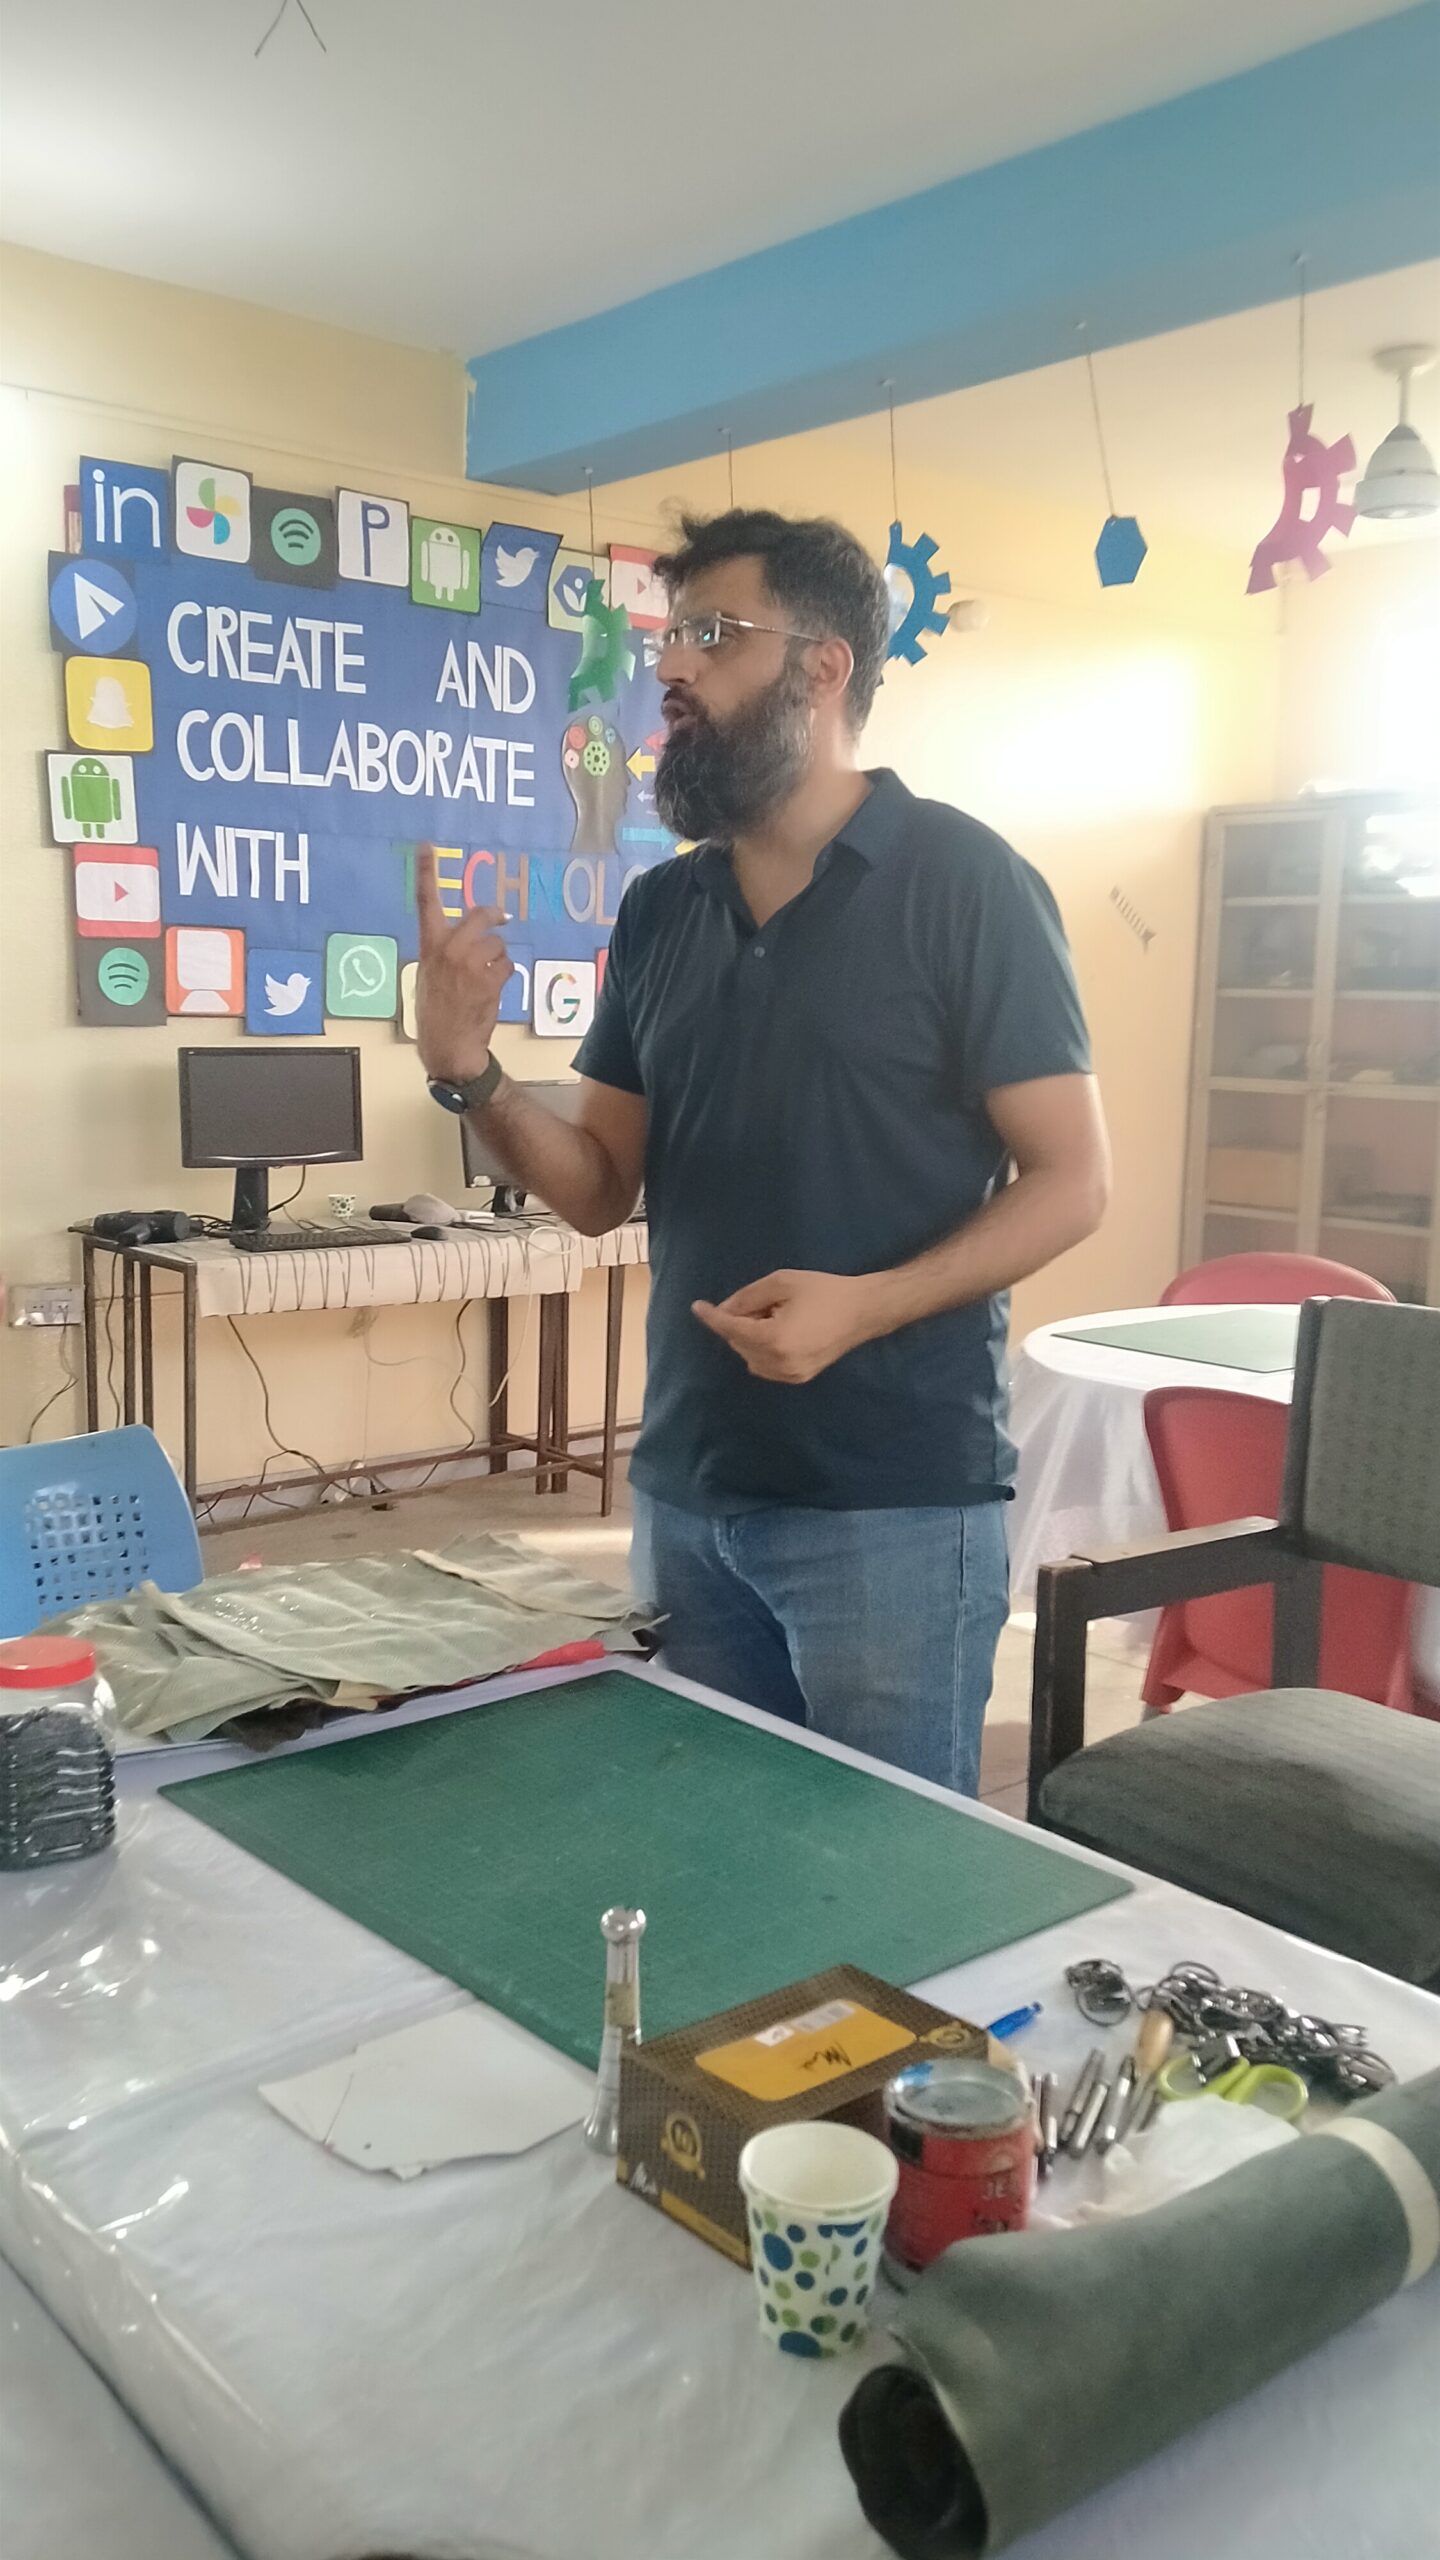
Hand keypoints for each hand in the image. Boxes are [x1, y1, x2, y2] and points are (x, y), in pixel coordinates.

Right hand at [414, 843, 513, 1080]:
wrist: (448, 1045)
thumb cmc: (435, 1013)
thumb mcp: (427, 976)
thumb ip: (442, 952)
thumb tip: (463, 940)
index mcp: (429, 946)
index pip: (425, 902)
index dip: (426, 872)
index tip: (427, 846)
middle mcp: (449, 949)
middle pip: (480, 914)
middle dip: (494, 915)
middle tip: (502, 918)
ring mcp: (471, 963)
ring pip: (498, 943)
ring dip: (498, 956)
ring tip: (486, 977)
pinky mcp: (491, 978)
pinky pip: (507, 964)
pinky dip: (504, 974)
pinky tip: (491, 989)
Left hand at [693, 1270, 881, 1383]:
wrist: (863, 1311)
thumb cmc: (824, 1291)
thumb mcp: (782, 1283)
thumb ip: (747, 1297)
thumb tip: (723, 1310)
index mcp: (775, 1340)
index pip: (732, 1329)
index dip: (712, 1317)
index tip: (697, 1307)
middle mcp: (779, 1364)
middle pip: (738, 1343)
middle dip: (741, 1321)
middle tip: (764, 1302)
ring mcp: (789, 1376)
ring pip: (749, 1356)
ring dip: (750, 1336)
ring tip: (777, 1316)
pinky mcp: (798, 1379)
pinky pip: (764, 1365)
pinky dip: (761, 1349)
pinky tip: (781, 1331)